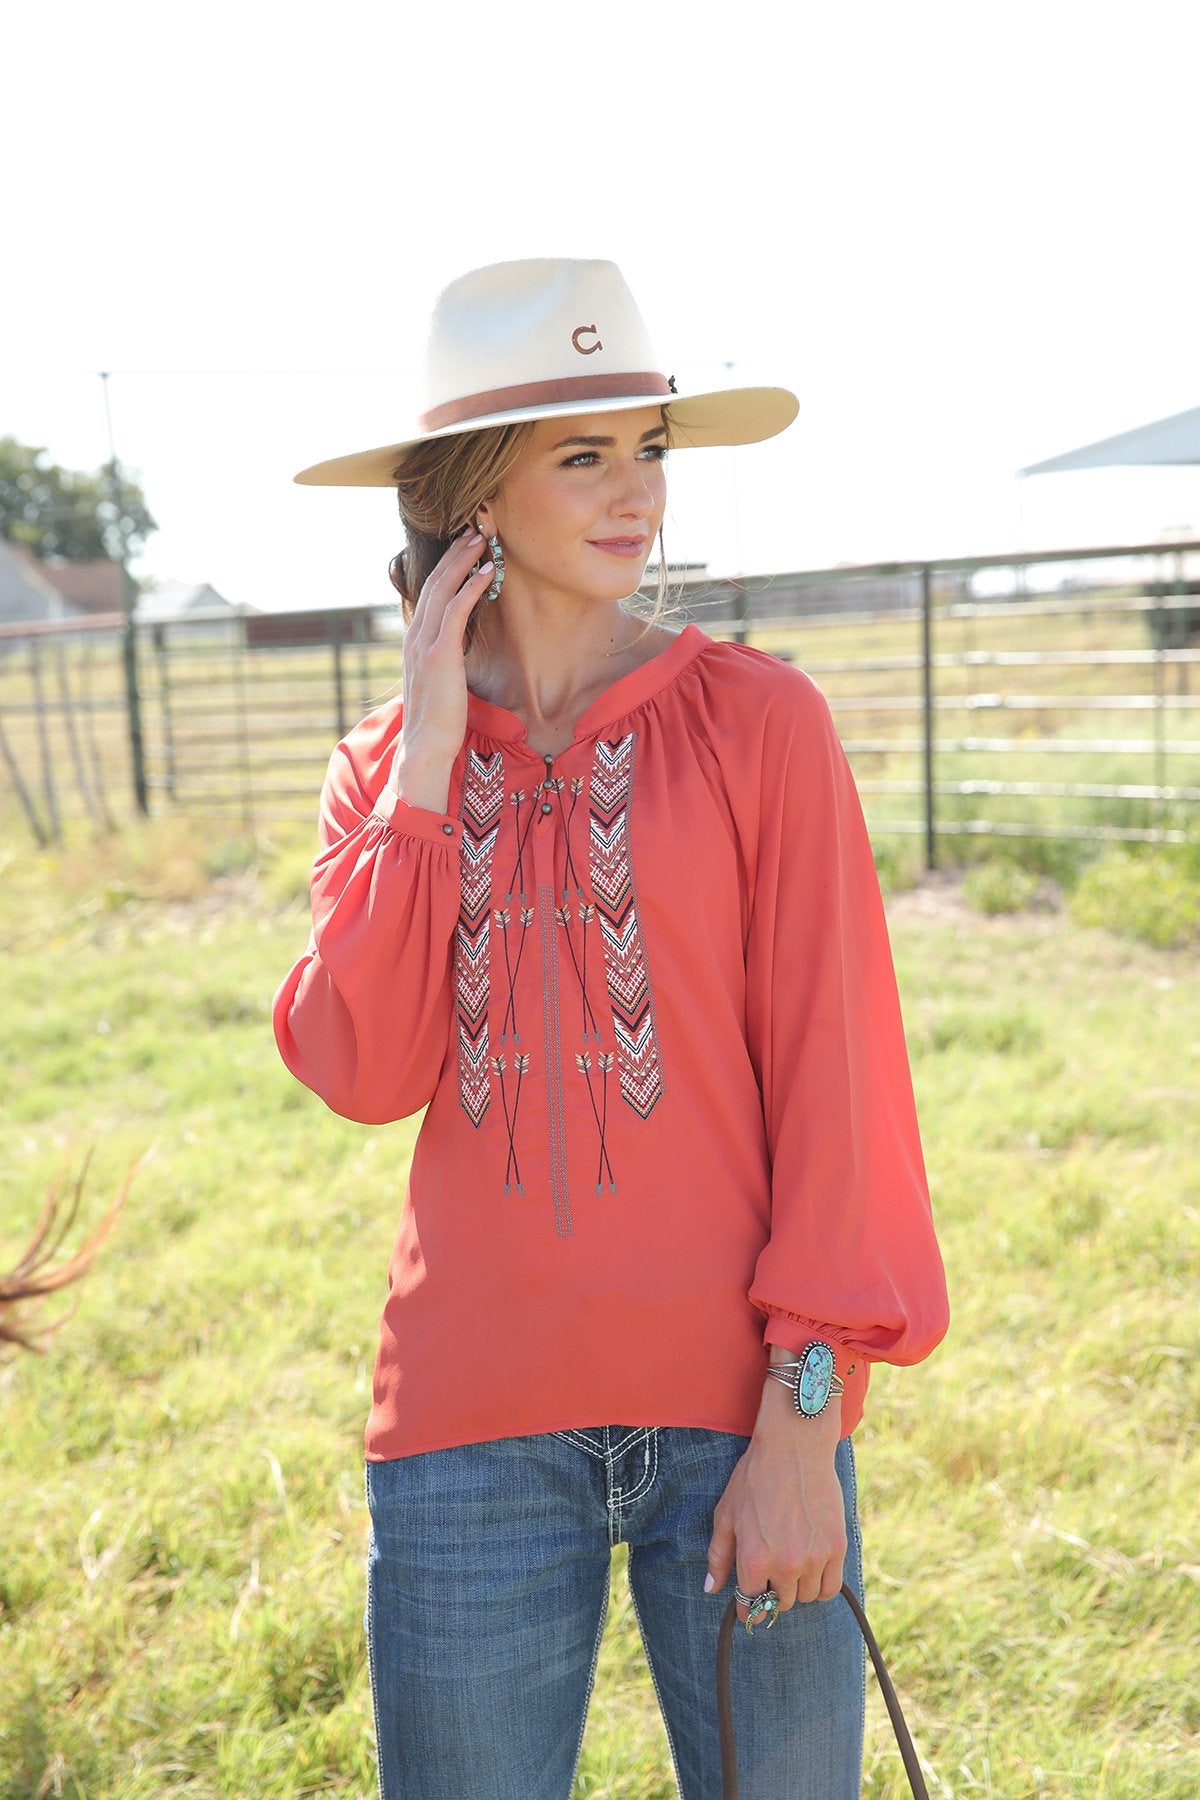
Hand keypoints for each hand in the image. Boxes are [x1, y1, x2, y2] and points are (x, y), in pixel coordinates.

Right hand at [391, 528, 494, 811]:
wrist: (425, 746)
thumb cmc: (438, 719)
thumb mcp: (439, 679)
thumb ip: (444, 657)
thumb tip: (456, 648)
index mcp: (415, 639)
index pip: (429, 591)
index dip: (446, 565)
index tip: (464, 546)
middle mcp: (415, 635)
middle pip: (434, 581)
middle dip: (455, 553)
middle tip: (475, 529)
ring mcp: (425, 642)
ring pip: (443, 588)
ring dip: (463, 560)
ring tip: (482, 539)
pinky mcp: (440, 653)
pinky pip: (456, 610)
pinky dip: (471, 586)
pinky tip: (487, 571)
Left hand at [705, 1380, 845, 1622]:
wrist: (794, 1448)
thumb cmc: (754, 1478)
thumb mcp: (726, 1514)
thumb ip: (718, 1556)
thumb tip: (711, 1589)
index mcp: (753, 1559)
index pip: (750, 1605)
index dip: (748, 1607)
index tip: (750, 1605)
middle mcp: (784, 1565)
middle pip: (780, 1603)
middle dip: (772, 1594)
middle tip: (770, 1573)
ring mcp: (813, 1558)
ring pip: (806, 1598)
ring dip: (796, 1589)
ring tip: (790, 1565)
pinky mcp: (836, 1548)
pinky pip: (830, 1588)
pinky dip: (821, 1585)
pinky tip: (812, 1569)